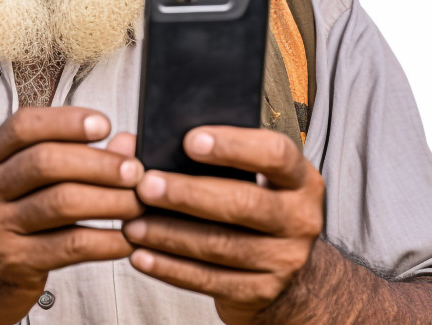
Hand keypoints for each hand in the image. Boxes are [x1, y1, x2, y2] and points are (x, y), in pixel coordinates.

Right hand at [0, 106, 143, 324]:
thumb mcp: (19, 187)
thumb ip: (68, 160)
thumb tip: (125, 144)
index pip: (24, 126)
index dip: (67, 120)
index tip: (103, 123)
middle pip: (46, 162)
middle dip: (99, 163)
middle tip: (134, 170)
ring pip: (61, 202)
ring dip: (110, 201)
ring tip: (136, 203)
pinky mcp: (15, 262)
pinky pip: (70, 246)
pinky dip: (105, 241)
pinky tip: (124, 239)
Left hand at [119, 126, 323, 324]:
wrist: (288, 270)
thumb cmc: (254, 205)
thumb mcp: (247, 175)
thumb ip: (198, 154)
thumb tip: (131, 145)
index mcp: (299, 178)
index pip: (275, 153)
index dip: (233, 146)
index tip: (190, 141)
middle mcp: (300, 218)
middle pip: (244, 203)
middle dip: (189, 194)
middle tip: (146, 186)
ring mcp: (285, 259)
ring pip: (222, 245)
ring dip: (171, 234)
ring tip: (134, 224)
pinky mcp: (262, 292)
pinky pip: (211, 280)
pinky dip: (171, 269)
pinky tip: (143, 256)